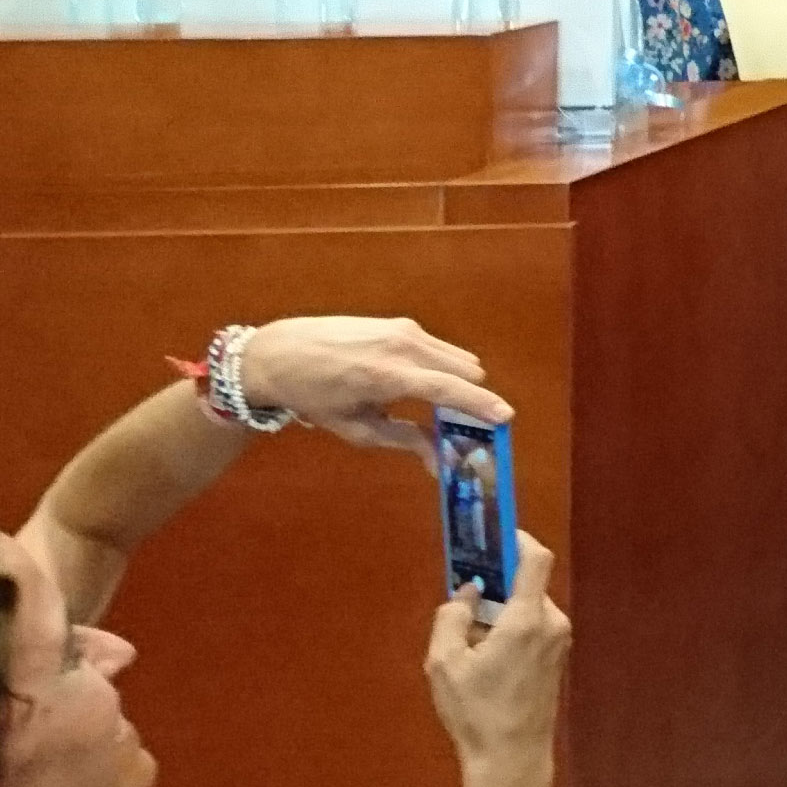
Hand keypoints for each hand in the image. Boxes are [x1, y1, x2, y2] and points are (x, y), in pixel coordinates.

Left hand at [235, 317, 510, 465]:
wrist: (280, 352)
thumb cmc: (314, 396)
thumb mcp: (356, 428)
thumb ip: (405, 441)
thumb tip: (441, 463)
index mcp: (389, 375)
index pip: (448, 389)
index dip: (480, 405)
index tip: (505, 418)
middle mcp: (404, 345)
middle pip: (466, 370)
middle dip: (471, 398)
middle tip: (464, 426)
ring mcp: (404, 329)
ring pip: (457, 358)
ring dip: (457, 382)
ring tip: (436, 407)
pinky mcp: (400, 323)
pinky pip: (439, 348)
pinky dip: (441, 368)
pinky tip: (415, 384)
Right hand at [427, 532, 570, 774]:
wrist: (512, 760)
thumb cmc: (478, 713)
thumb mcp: (445, 664)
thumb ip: (451, 617)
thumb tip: (466, 592)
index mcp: (528, 618)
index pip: (535, 558)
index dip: (517, 538)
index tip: (495, 532)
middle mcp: (552, 623)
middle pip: (525, 585)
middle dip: (495, 586)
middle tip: (465, 598)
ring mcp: (558, 642)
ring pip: (527, 609)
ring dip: (500, 614)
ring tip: (469, 643)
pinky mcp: (556, 659)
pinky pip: (533, 628)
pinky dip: (510, 630)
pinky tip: (485, 660)